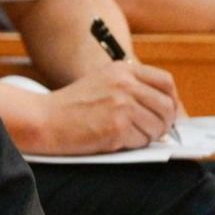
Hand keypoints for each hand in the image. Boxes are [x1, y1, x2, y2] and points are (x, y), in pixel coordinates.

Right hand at [34, 61, 179, 154]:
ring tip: (126, 134)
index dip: (171, 100)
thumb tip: (170, 110)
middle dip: (164, 123)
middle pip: (167, 107)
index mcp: (122, 70)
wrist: (44, 119)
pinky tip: (114, 139)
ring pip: (157, 127)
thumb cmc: (72, 106)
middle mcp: (124, 84)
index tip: (167, 113)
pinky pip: (142, 141)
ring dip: (147, 136)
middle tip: (151, 130)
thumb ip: (133, 88)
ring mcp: (121, 105)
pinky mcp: (117, 127)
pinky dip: (132, 145)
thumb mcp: (103, 83)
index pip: (165, 82)